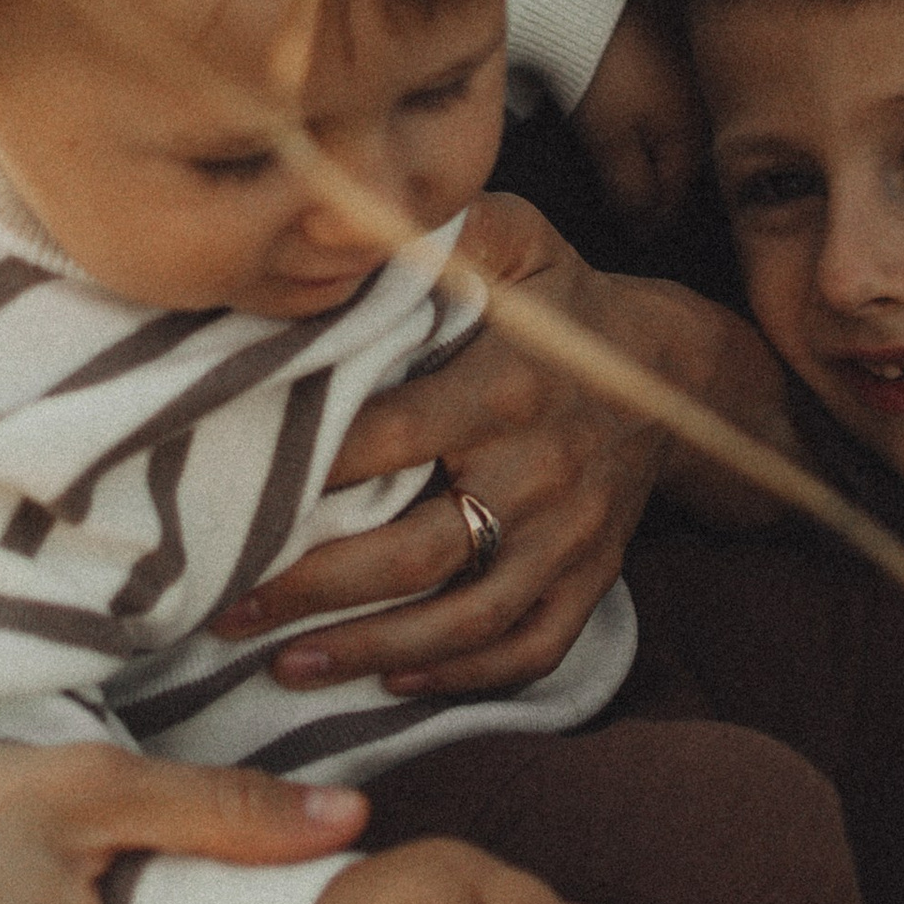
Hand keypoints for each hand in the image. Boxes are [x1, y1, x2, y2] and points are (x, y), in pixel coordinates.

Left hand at [212, 194, 792, 699]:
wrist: (680, 374)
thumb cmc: (567, 305)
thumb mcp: (516, 242)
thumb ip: (441, 232)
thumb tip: (348, 220)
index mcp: (504, 390)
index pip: (385, 441)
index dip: (306, 471)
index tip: (228, 490)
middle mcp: (538, 474)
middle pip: (412, 552)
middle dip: (310, 588)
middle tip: (223, 606)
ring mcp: (570, 539)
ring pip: (464, 619)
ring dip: (369, 651)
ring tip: (284, 666)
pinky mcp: (590, 580)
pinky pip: (529, 647)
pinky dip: (462, 677)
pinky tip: (392, 683)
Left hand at [570, 0, 706, 221]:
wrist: (589, 7)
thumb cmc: (601, 75)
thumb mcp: (611, 143)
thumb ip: (632, 189)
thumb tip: (644, 223)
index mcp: (692, 136)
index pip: (675, 197)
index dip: (652, 222)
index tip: (634, 236)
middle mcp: (704, 110)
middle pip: (681, 167)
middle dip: (659, 190)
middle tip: (632, 209)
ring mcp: (694, 79)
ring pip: (678, 135)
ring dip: (658, 156)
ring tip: (633, 168)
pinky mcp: (679, 53)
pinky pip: (672, 104)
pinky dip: (655, 122)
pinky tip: (637, 121)